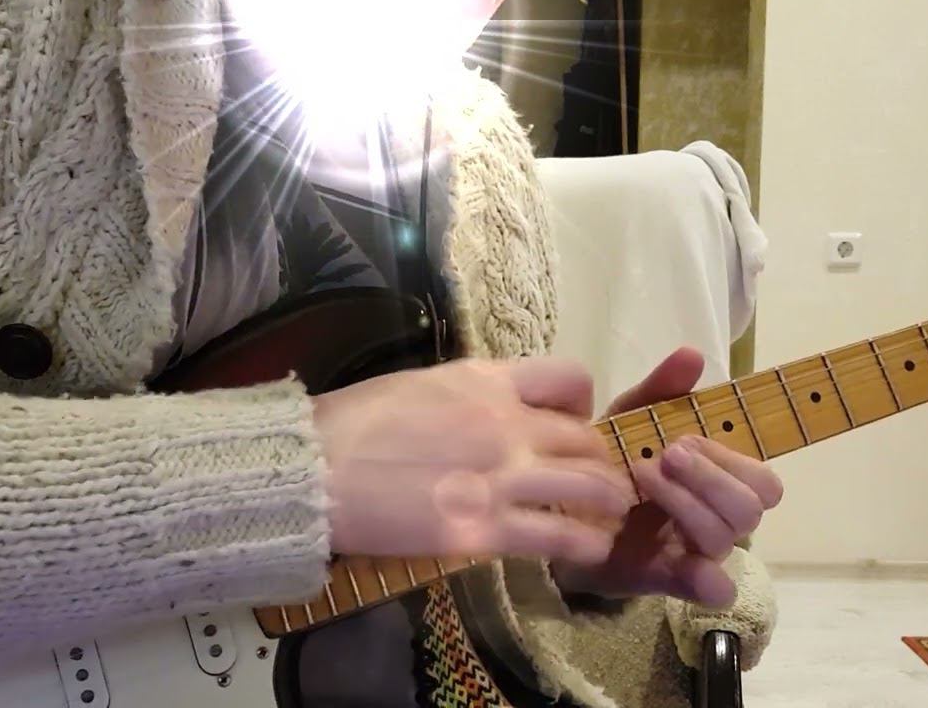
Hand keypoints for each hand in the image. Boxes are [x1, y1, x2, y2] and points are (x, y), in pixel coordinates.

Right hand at [315, 357, 634, 565]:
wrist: (314, 470)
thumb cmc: (350, 424)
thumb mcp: (418, 385)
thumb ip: (466, 396)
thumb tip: (485, 411)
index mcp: (485, 381)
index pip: (568, 378)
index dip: (584, 404)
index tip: (576, 423)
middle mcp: (505, 423)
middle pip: (584, 439)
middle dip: (601, 461)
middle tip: (602, 481)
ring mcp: (500, 477)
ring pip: (587, 488)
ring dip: (609, 503)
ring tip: (613, 516)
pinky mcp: (485, 531)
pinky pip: (559, 536)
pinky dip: (587, 543)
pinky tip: (592, 550)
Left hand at [551, 347, 783, 607]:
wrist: (558, 507)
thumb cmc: (607, 461)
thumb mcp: (630, 419)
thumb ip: (661, 390)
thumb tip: (693, 354)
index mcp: (718, 481)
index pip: (763, 481)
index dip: (730, 460)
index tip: (681, 439)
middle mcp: (717, 518)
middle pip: (751, 507)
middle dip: (709, 478)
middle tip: (662, 457)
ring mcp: (695, 552)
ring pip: (724, 537)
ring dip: (685, 503)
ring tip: (641, 479)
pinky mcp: (669, 580)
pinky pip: (713, 590)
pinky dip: (706, 578)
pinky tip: (685, 563)